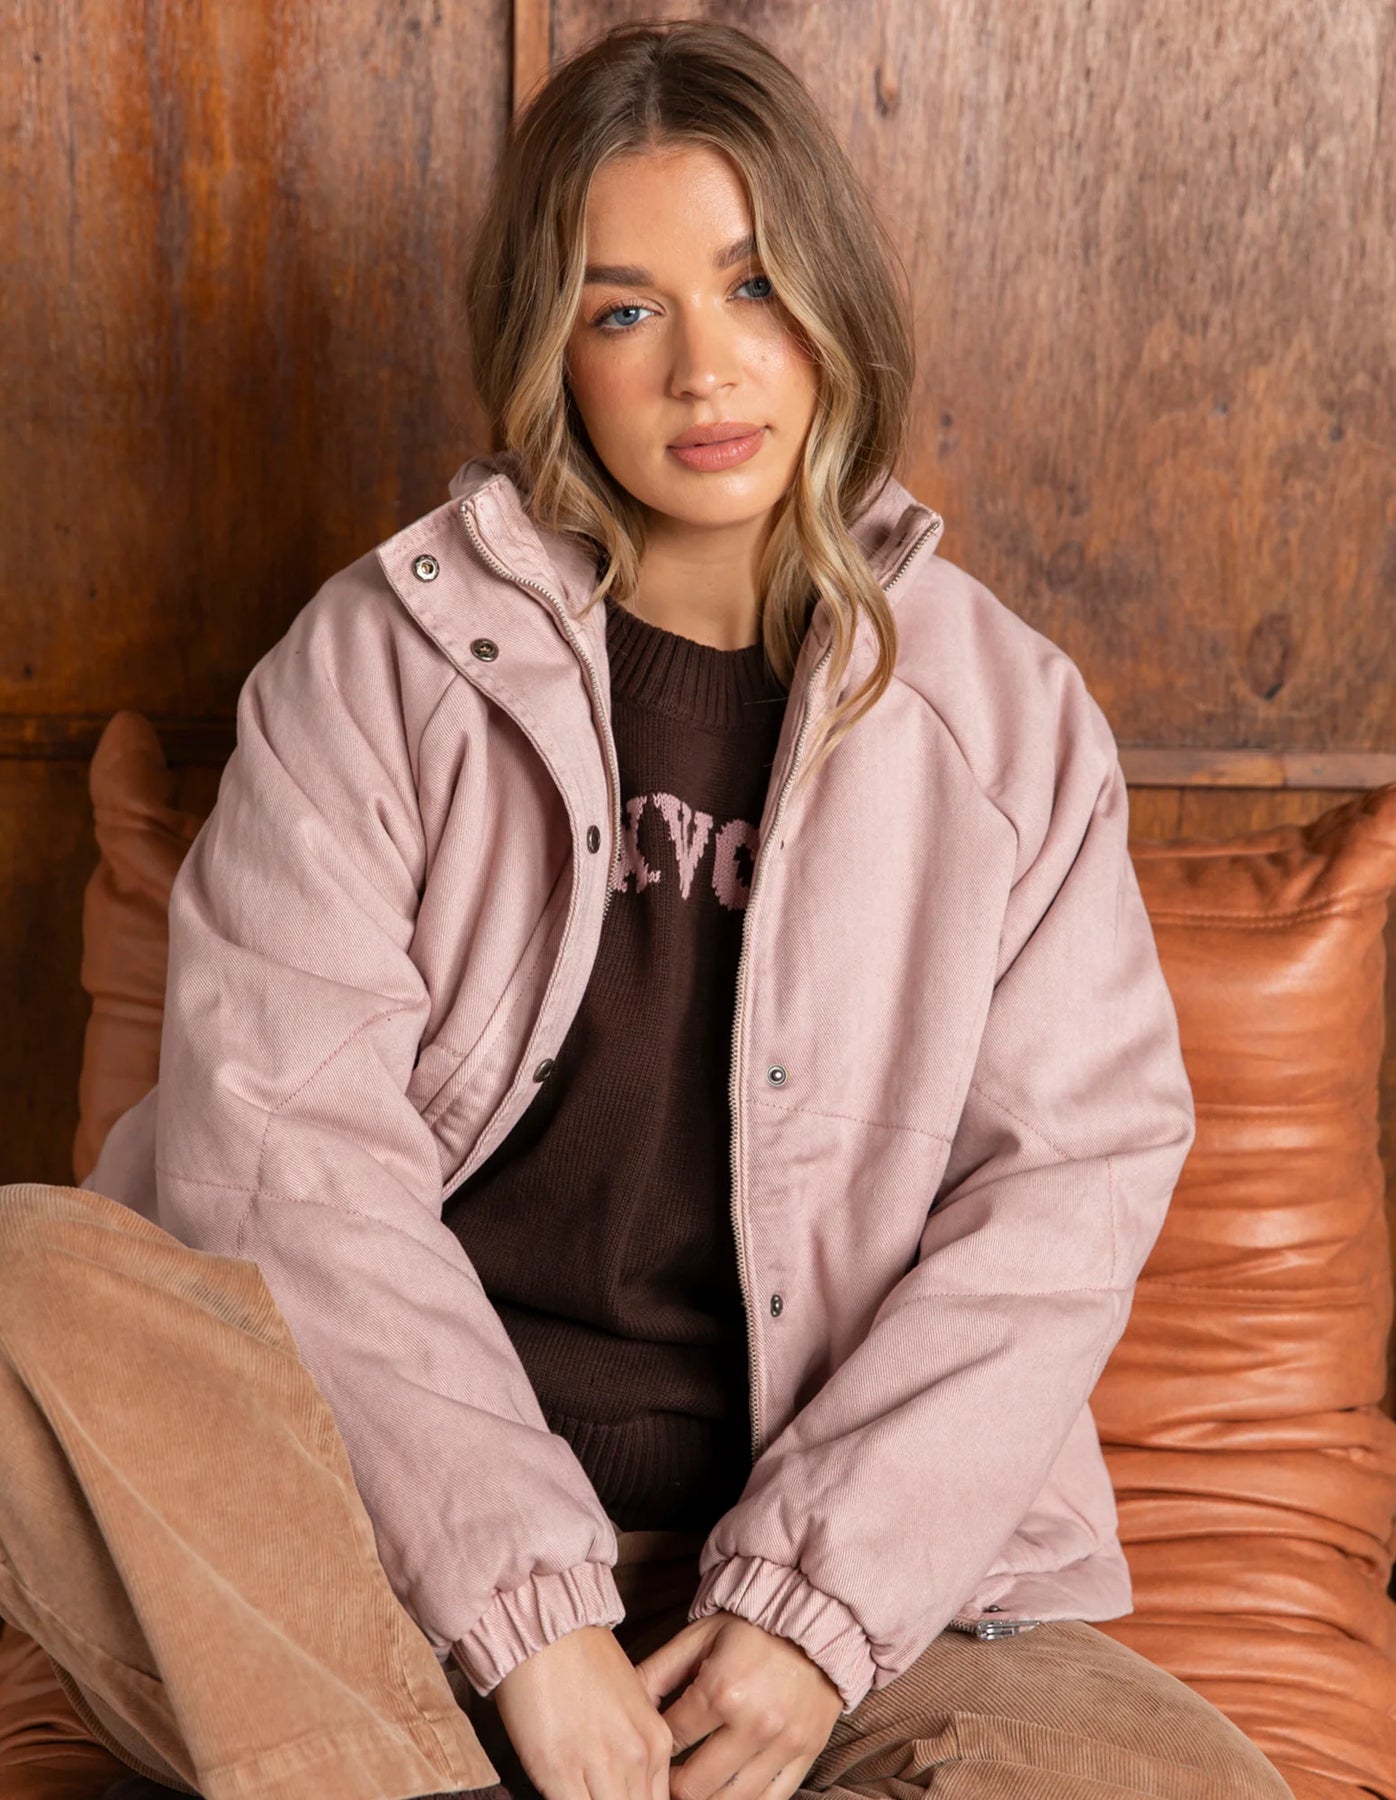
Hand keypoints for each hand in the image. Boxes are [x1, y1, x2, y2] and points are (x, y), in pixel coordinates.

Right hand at [492, 1623, 675, 1799]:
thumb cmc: (583, 1659)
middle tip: (599, 1791)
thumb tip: (626, 1786)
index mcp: (656, 1739)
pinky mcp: (559, 1770)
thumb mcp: (631, 1703)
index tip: (618, 1794)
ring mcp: (598, 1765)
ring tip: (582, 1790)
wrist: (547, 1629)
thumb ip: (635, 1747)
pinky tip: (562, 1790)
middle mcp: (636, 1755)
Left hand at [633, 1611, 842, 1799]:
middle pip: (694, 1786)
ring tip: (693, 1787)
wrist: (817, 1616)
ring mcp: (783, 1743)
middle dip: (671, 1787)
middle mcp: (753, 1723)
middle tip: (665, 1778)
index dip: (653, 1747)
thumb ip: (658, 1671)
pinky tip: (728, 1791)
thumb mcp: (699, 1636)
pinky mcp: (807, 1753)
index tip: (649, 1751)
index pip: (669, 1740)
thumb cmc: (752, 1624)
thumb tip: (625, 1701)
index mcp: (720, 1690)